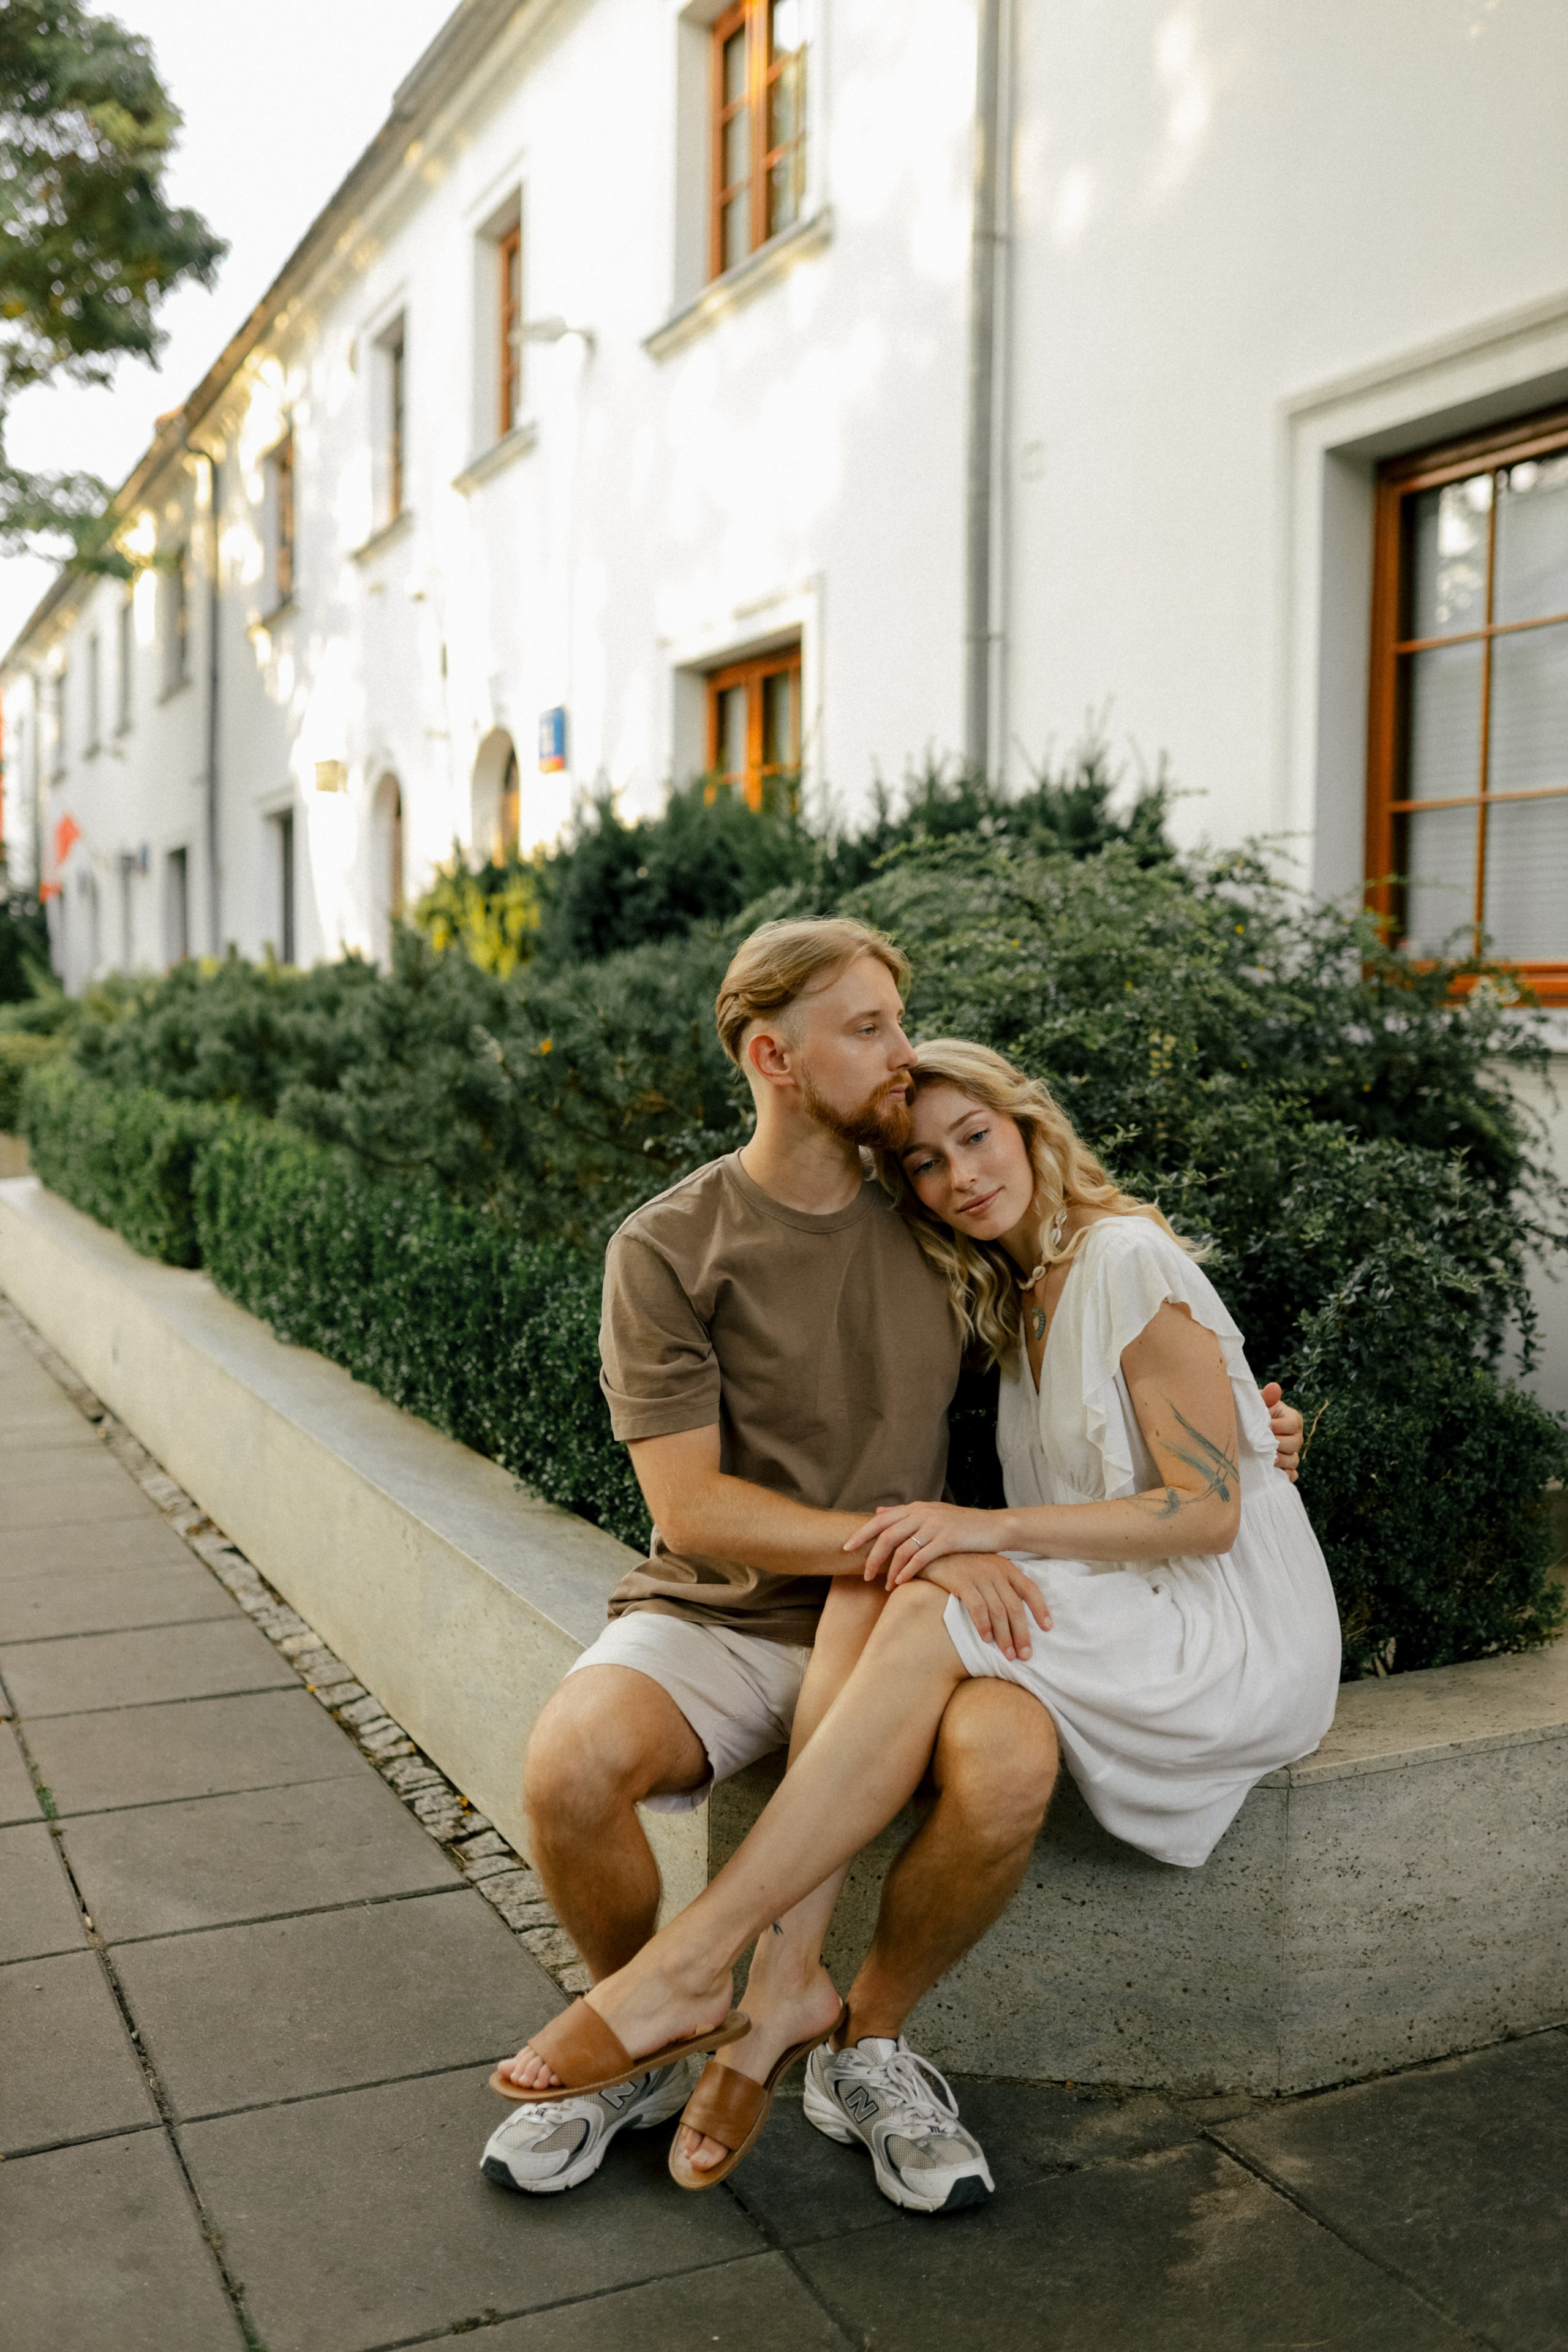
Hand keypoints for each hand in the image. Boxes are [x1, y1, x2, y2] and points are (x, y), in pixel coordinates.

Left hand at [845, 1499, 1008, 1581]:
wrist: (995, 1527)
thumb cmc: (962, 1525)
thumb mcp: (931, 1514)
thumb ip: (905, 1515)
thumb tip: (878, 1512)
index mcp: (916, 1507)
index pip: (881, 1519)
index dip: (862, 1533)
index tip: (845, 1548)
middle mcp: (923, 1513)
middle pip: (887, 1534)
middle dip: (872, 1556)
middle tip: (865, 1575)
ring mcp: (935, 1525)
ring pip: (902, 1548)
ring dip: (890, 1569)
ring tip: (884, 1585)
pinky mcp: (948, 1539)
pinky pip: (921, 1557)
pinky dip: (907, 1571)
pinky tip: (900, 1583)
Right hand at [914, 1551, 1050, 1661]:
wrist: (933, 1551)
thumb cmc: (962, 1564)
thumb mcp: (987, 1567)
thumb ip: (1001, 1585)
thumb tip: (1015, 1613)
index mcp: (1006, 1567)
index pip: (1030, 1589)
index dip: (1040, 1609)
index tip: (1048, 1628)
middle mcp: (996, 1571)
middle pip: (1015, 1607)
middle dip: (1022, 1633)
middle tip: (1025, 1655)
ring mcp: (979, 1576)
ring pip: (998, 1611)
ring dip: (1005, 1636)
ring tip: (1008, 1655)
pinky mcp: (962, 1582)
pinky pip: (978, 1608)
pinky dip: (984, 1625)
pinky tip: (986, 1639)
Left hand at [1261, 1383, 1300, 1481]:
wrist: (1246, 1428)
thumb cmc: (1255, 1413)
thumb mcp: (1259, 1402)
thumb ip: (1267, 1396)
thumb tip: (1274, 1387)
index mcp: (1293, 1419)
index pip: (1293, 1424)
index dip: (1278, 1426)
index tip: (1265, 1426)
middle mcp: (1296, 1437)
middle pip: (1294, 1444)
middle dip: (1277, 1444)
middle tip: (1261, 1445)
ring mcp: (1292, 1454)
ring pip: (1293, 1460)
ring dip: (1279, 1461)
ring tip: (1265, 1459)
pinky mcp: (1287, 1468)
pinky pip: (1292, 1475)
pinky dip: (1285, 1476)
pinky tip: (1274, 1474)